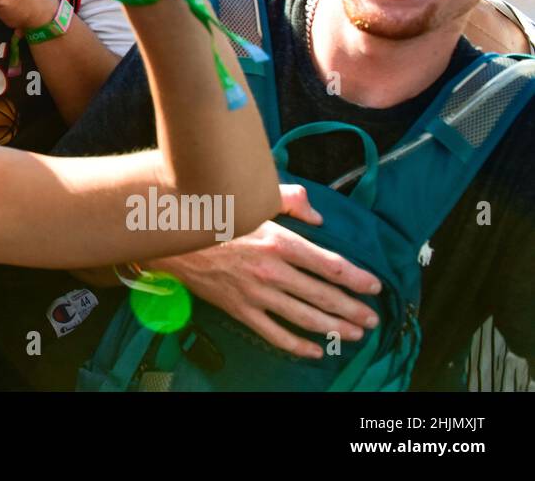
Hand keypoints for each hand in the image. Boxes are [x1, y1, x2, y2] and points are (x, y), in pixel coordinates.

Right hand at [149, 186, 382, 358]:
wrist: (173, 236)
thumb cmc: (215, 214)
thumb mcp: (254, 198)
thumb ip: (290, 200)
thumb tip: (318, 215)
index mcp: (280, 241)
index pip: (331, 265)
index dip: (357, 278)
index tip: (374, 286)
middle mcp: (273, 271)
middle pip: (324, 296)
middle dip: (353, 310)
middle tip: (372, 320)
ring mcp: (256, 294)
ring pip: (305, 318)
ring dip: (334, 328)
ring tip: (355, 334)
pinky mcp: (239, 309)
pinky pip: (274, 334)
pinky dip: (297, 345)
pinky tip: (315, 350)